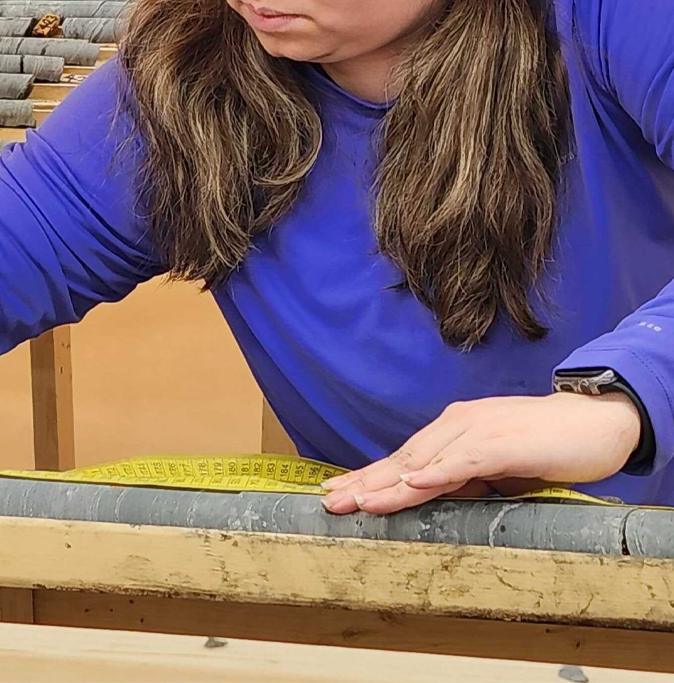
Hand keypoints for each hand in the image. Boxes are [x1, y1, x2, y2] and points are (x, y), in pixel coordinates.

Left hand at [321, 392, 641, 514]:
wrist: (592, 421)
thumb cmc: (544, 444)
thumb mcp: (495, 467)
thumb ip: (465, 477)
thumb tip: (434, 495)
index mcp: (454, 430)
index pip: (405, 458)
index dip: (371, 476)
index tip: (338, 491)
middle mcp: (458, 425)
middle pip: (404, 458)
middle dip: (366, 480)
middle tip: (330, 500)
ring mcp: (479, 431)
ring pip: (426, 460)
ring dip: (391, 482)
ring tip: (360, 501)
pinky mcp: (503, 442)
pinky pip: (464, 460)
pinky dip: (439, 472)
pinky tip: (416, 483)